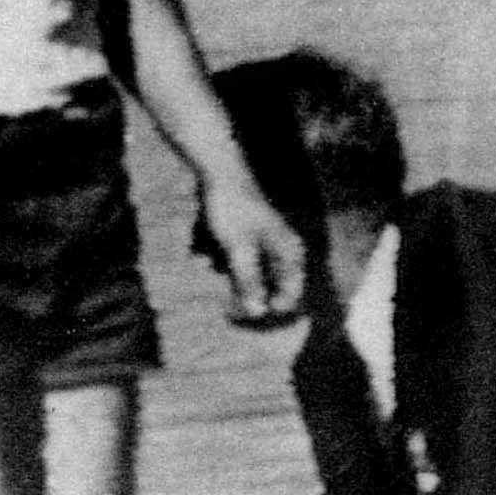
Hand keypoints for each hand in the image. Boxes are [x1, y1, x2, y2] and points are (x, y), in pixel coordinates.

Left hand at [197, 171, 304, 325]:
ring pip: (247, 275)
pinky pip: (234, 262)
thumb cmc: (233, 210)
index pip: (292, 293)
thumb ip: (249, 282)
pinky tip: (203, 252)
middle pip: (268, 287)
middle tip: (225, 302)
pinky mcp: (246, 240)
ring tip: (211, 262)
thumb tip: (257, 313)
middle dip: (244, 292)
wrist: (218, 175)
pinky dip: (219, 261)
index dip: (273, 309)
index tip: (249, 319)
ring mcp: (263, 245)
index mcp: (289, 252)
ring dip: (227, 276)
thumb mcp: (239, 250)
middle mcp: (282, 250)